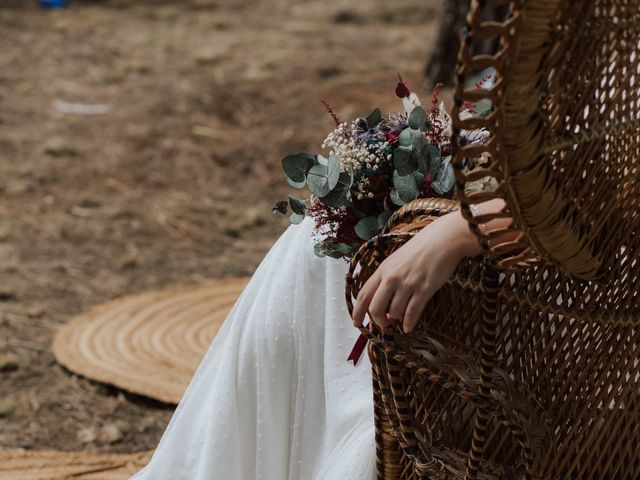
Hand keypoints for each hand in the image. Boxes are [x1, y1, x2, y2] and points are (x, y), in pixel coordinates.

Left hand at [351, 208, 482, 332]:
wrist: (442, 240)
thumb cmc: (419, 249)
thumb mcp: (395, 260)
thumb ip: (386, 277)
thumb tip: (380, 299)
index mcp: (382, 270)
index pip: (363, 295)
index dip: (357, 312)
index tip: (356, 323)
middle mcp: (392, 278)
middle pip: (375, 308)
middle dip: (378, 321)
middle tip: (385, 323)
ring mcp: (408, 284)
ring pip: (394, 313)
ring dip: (396, 320)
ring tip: (401, 318)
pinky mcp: (424, 289)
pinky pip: (412, 313)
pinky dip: (409, 323)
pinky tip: (409, 327)